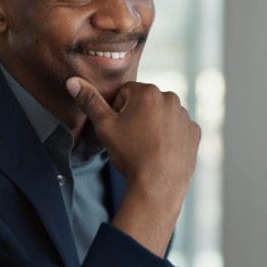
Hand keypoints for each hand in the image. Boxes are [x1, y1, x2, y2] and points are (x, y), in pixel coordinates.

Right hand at [66, 76, 200, 255]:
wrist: (158, 186)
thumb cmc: (130, 154)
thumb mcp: (105, 126)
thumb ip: (90, 101)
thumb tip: (73, 81)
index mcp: (148, 92)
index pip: (124, 93)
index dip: (117, 111)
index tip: (119, 129)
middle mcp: (170, 98)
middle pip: (145, 102)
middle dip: (136, 116)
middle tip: (131, 140)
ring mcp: (185, 116)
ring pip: (162, 115)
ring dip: (154, 125)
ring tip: (146, 147)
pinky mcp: (194, 132)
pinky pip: (178, 128)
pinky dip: (170, 136)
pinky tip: (161, 151)